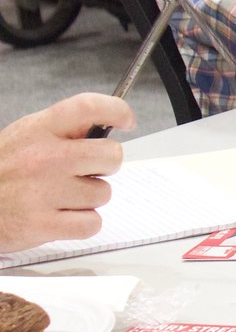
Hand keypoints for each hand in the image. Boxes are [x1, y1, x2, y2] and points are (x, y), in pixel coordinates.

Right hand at [0, 95, 129, 253]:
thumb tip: (104, 124)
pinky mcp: (43, 224)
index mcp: (38, 130)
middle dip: (105, 165)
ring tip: (60, 197)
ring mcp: (44, 191)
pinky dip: (81, 224)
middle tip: (85, 171)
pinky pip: (92, 223)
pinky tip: (59, 217)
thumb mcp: (23, 138)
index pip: (89, 107)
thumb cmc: (1, 172)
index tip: (126, 120)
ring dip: (88, 198)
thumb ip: (61, 130)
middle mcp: (44, 158)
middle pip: (111, 155)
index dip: (117, 110)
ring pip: (103, 193)